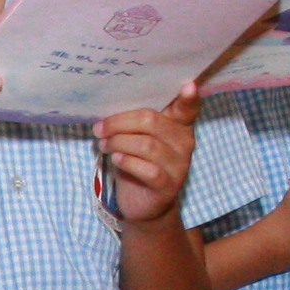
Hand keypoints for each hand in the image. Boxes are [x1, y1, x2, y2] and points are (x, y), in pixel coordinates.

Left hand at [96, 91, 202, 227]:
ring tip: (104, 145)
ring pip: (146, 145)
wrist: (143, 204)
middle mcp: (184, 143)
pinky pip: (148, 169)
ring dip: (118, 142)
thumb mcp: (138, 138)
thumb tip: (112, 103)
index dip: (189, 98)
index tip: (188, 85)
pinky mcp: (168, 186)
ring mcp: (179, 165)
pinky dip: (127, 162)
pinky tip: (116, 159)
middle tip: (100, 129)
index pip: (188, 109)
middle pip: (151, 121)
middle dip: (119, 122)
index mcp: (179, 126)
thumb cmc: (138, 163)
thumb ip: (136, 121)